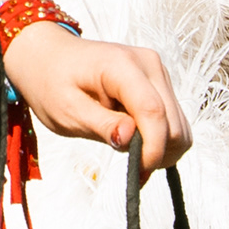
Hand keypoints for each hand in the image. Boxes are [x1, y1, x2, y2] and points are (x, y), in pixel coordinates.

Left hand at [0, 25, 191, 170]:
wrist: (49, 56)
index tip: (138, 172)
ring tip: (127, 148)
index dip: (152, 148)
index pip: (152, 110)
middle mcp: (148, 64)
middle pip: (174, 122)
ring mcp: (158, 72)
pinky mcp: (160, 83)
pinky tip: (136, 140)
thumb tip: (130, 139)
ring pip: (179, 125)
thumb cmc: (52, 82)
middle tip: (130, 167)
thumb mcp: (66, 110)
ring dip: (160, 147)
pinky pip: (173, 121)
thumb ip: (100, 125)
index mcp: (121, 65)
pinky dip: (161, 139)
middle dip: (157, 152)